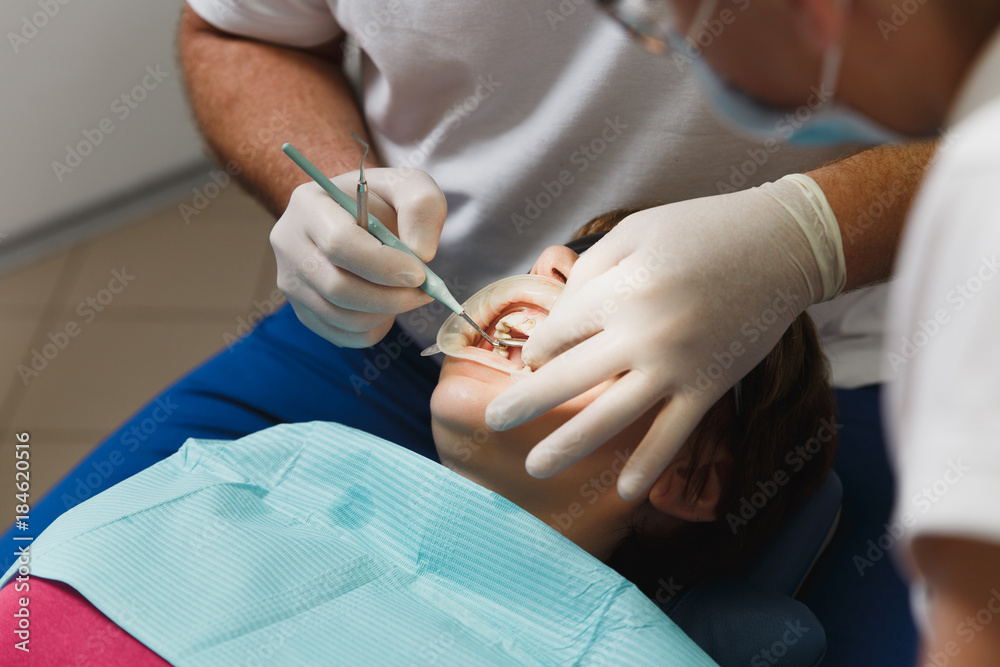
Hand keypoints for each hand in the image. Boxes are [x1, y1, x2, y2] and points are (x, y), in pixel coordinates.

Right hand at [271, 168, 446, 346]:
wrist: (354, 216)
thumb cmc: (380, 200)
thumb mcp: (407, 185)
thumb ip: (421, 206)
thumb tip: (421, 253)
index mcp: (308, 205)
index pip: (340, 244)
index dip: (383, 265)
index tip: (419, 273)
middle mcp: (289, 244)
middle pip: (336, 287)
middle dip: (389, 297)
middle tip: (422, 292)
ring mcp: (291, 281)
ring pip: (340, 316)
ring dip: (385, 313)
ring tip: (408, 295)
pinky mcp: (302, 309)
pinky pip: (341, 335)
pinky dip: (373, 329)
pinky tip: (387, 307)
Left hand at [485, 175, 844, 498]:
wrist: (779, 245)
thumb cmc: (698, 230)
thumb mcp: (632, 232)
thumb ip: (588, 273)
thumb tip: (557, 320)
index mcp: (619, 292)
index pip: (558, 334)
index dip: (537, 349)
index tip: (532, 360)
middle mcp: (642, 336)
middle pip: (568, 380)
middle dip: (525, 404)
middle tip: (493, 423)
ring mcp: (677, 368)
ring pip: (611, 418)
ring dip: (568, 446)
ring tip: (534, 469)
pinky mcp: (709, 388)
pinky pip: (672, 435)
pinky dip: (648, 467)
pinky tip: (622, 493)